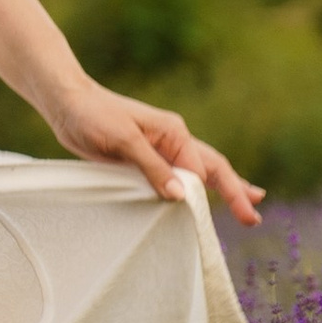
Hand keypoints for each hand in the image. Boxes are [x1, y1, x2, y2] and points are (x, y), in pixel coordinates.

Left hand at [45, 77, 263, 226]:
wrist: (67, 104)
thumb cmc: (94, 115)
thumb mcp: (124, 141)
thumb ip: (152, 168)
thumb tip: (180, 196)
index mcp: (174, 133)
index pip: (202, 169)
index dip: (214, 194)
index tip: (217, 215)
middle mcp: (173, 142)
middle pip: (213, 169)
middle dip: (236, 191)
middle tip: (254, 218)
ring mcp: (161, 152)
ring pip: (200, 173)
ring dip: (224, 188)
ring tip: (249, 203)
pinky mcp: (144, 161)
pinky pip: (175, 178)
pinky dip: (193, 190)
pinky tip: (202, 199)